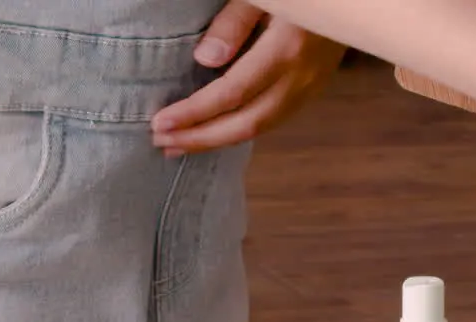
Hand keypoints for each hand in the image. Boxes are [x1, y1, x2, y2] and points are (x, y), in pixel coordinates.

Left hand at [151, 0, 346, 154]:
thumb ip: (234, 22)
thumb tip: (205, 60)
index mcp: (285, 50)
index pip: (231, 94)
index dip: (195, 113)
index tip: (161, 123)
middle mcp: (300, 77)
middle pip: (246, 123)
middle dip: (202, 138)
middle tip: (163, 143)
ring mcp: (311, 86)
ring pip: (262, 127)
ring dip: (219, 140)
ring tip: (183, 144)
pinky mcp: (314, 87)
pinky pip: (275, 118)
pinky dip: (243, 130)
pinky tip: (219, 130)